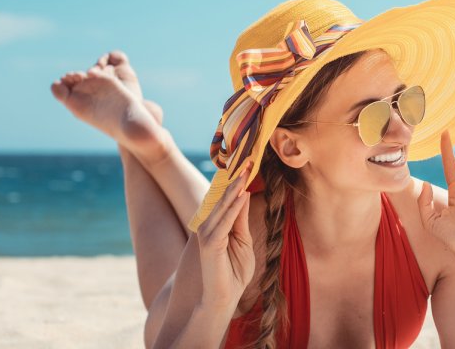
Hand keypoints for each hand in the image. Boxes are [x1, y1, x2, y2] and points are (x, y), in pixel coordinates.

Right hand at [196, 162, 255, 307]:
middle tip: (247, 155)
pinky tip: (242, 194)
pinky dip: (233, 208)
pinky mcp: (210, 244)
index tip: (247, 159)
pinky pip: (224, 222)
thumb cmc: (233, 272)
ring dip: (234, 187)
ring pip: (222, 205)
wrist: (223, 298)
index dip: (234, 179)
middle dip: (235, 177)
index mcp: (216, 224)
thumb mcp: (242, 240)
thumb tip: (244, 193)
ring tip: (245, 168)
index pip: (224, 197)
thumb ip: (240, 218)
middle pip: (222, 196)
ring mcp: (206, 234)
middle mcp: (207, 225)